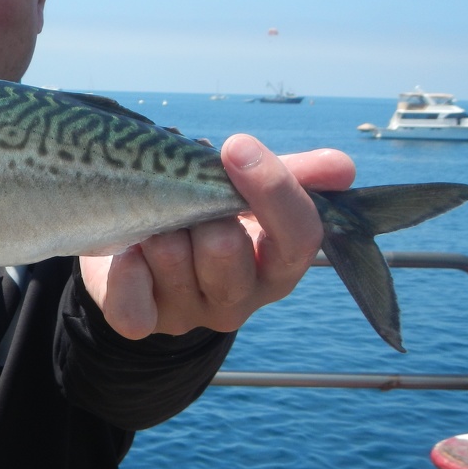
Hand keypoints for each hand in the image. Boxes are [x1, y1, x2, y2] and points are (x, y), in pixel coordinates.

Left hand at [80, 134, 355, 339]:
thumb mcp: (245, 193)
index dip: (273, 190)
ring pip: (171, 258)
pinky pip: (131, 304)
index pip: (299, 238)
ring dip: (157, 226)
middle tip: (183, 196)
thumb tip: (342, 167)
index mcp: (275, 267)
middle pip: (224, 249)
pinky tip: (129, 251)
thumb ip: (293, 176)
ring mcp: (189, 315)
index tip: (237, 146)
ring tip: (154, 219)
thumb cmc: (200, 214)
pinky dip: (125, 269)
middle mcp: (238, 300)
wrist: (135, 247)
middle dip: (198, 210)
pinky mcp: (143, 322)